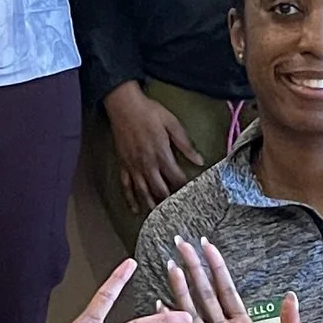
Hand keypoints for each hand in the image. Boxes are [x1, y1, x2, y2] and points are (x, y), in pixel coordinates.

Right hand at [104, 82, 203, 214]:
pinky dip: (130, 199)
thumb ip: (185, 144)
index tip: (192, 194)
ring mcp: (133, 167)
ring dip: (151, 205)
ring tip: (159, 217)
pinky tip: (135, 209)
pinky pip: (126, 186)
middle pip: (160, 190)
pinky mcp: (123, 165)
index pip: (176, 178)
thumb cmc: (150, 112)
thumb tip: (199, 160)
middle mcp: (147, 164)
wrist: (124, 106)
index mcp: (161, 154)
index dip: (184, 187)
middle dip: (169, 201)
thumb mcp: (172, 123)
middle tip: (177, 210)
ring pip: (143, 192)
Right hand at [149, 235, 300, 322]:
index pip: (227, 290)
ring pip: (192, 313)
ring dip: (181, 290)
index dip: (218, 267)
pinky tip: (162, 308)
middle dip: (194, 268)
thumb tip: (291, 296)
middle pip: (205, 294)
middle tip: (181, 244)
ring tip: (171, 267)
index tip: (208, 245)